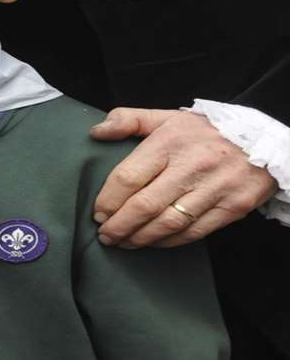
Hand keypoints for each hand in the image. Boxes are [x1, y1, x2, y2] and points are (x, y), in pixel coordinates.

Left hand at [89, 107, 277, 247]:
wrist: (263, 140)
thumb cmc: (207, 130)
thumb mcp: (168, 116)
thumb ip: (129, 119)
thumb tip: (96, 131)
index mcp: (170, 142)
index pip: (129, 176)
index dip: (109, 199)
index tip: (97, 213)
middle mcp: (191, 166)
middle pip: (146, 205)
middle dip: (120, 225)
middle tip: (105, 235)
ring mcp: (214, 189)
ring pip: (169, 223)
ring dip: (141, 238)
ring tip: (125, 242)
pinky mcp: (233, 208)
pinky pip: (195, 232)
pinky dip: (170, 241)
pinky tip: (154, 243)